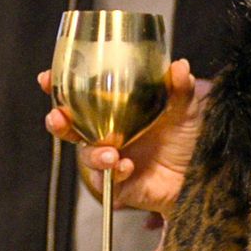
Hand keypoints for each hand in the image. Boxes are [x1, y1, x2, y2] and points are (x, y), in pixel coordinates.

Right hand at [40, 59, 204, 215]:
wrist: (203, 174)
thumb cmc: (189, 138)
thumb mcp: (187, 107)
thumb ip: (180, 87)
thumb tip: (178, 67)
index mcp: (115, 109)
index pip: (79, 96)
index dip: (59, 87)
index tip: (46, 79)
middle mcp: (107, 133)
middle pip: (70, 127)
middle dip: (57, 122)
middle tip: (57, 118)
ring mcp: (111, 158)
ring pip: (86, 155)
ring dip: (93, 153)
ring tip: (109, 153)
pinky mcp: (119, 184)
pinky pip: (105, 181)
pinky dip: (113, 172)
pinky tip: (125, 166)